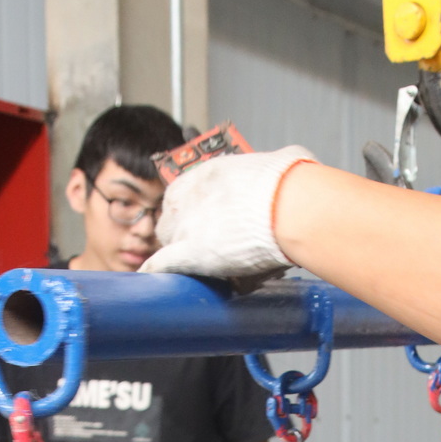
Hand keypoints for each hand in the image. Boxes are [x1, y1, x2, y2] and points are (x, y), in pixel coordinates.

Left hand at [142, 147, 317, 281]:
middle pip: (171, 219)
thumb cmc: (286, 183)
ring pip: (168, 241)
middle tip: (199, 244)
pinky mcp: (192, 253)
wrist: (288, 205)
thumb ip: (260, 175)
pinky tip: (152, 275)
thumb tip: (276, 172)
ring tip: (192, 264)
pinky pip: (164, 262)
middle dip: (182, 231)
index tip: (196, 219)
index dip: (187, 211)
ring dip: (178, 252)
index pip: (180, 196)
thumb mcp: (267, 166)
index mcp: (204, 173)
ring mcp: (187, 226)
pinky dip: (158, 269)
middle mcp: (189, 196)